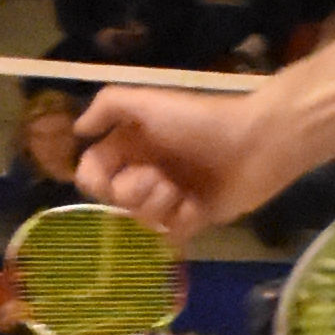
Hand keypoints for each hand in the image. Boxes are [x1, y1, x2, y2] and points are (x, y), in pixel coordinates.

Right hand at [80, 82, 293, 240]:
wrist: (257, 144)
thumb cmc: (200, 120)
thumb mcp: (148, 101)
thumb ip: (108, 106)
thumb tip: (78, 129)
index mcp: (131, 145)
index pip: (92, 174)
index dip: (95, 182)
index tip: (107, 180)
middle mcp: (147, 170)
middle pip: (115, 201)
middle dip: (133, 193)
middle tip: (160, 177)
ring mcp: (171, 196)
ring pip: (142, 220)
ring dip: (159, 206)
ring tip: (183, 192)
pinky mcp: (196, 217)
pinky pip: (173, 233)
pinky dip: (183, 221)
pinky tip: (200, 207)